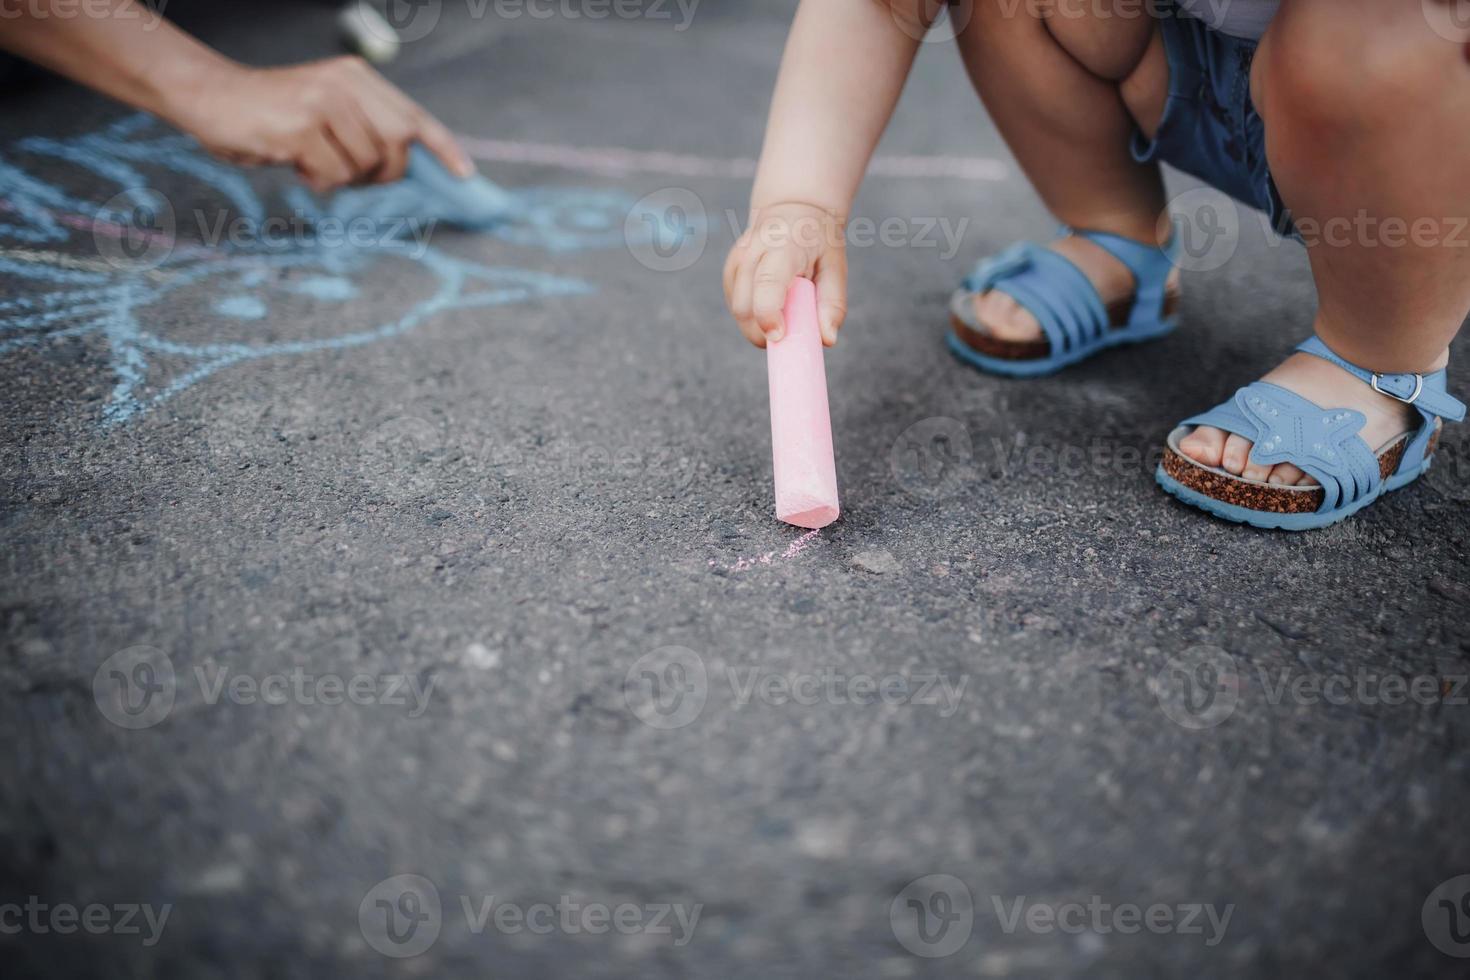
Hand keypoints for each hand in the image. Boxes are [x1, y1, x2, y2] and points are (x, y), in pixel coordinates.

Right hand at [167, 56, 473, 190]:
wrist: (210, 96)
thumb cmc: (272, 113)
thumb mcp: (327, 111)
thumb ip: (364, 128)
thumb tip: (404, 165)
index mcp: (357, 77)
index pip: (414, 116)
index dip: (444, 148)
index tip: (465, 175)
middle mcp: (345, 84)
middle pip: (398, 146)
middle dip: (384, 172)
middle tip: (353, 173)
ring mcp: (323, 104)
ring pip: (364, 165)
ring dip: (342, 177)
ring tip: (311, 159)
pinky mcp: (301, 127)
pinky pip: (333, 175)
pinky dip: (318, 181)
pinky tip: (295, 162)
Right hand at [723, 201, 847, 347]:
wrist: (794, 209)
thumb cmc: (818, 242)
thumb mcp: (836, 267)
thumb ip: (833, 304)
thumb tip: (827, 339)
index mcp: (783, 246)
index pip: (767, 283)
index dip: (768, 314)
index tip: (778, 336)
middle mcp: (753, 251)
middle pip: (745, 305)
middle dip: (762, 333)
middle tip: (786, 339)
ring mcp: (737, 260)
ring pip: (737, 309)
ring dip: (756, 328)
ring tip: (782, 319)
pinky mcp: (730, 270)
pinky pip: (735, 305)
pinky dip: (751, 317)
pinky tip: (770, 307)